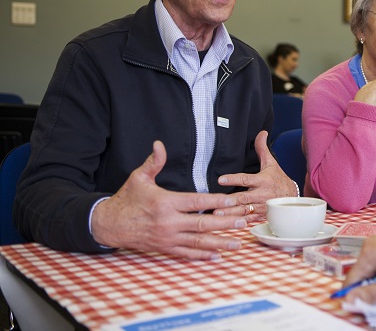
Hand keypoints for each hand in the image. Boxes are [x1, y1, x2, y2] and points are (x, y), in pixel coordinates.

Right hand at [90, 141, 247, 259]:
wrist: (109, 225)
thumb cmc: (126, 199)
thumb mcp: (138, 178)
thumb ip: (153, 162)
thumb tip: (159, 144)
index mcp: (165, 203)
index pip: (196, 202)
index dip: (216, 201)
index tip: (232, 200)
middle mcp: (168, 222)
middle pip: (202, 224)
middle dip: (225, 223)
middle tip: (243, 222)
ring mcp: (167, 238)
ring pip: (198, 241)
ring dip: (219, 242)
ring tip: (237, 243)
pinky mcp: (165, 248)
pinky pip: (187, 253)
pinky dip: (203, 255)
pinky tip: (217, 255)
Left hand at [214, 130, 297, 217]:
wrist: (294, 197)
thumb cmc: (279, 179)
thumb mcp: (272, 164)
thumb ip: (262, 149)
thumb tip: (261, 132)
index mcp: (263, 180)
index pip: (245, 179)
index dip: (233, 179)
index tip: (221, 179)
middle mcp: (262, 194)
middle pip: (243, 198)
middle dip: (229, 202)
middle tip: (215, 205)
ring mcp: (262, 207)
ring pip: (244, 211)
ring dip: (231, 214)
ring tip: (217, 216)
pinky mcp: (262, 216)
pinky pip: (249, 220)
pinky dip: (239, 223)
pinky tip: (228, 225)